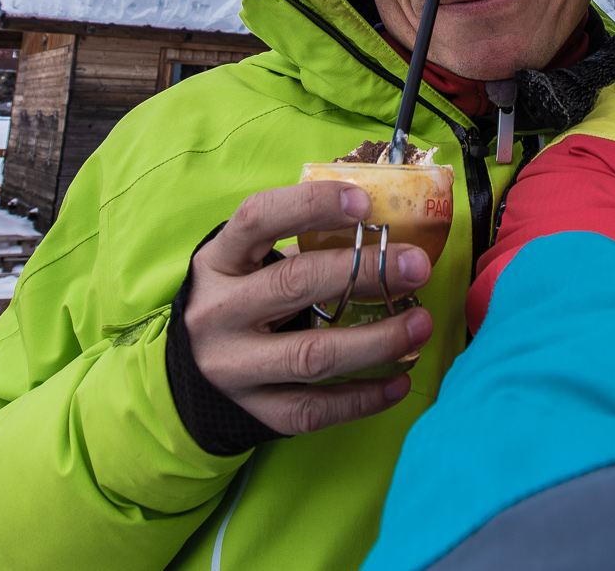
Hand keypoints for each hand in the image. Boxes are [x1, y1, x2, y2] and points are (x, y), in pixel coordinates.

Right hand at [185, 181, 433, 434]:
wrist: (194, 367)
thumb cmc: (243, 297)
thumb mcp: (251, 261)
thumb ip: (303, 243)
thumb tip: (389, 229)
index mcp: (219, 260)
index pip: (257, 219)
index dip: (310, 205)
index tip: (364, 203)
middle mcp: (219, 312)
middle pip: (294, 286)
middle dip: (363, 273)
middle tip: (417, 266)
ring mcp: (233, 367)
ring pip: (311, 356)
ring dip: (376, 340)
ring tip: (421, 324)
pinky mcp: (254, 411)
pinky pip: (314, 410)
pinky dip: (363, 398)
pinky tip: (400, 381)